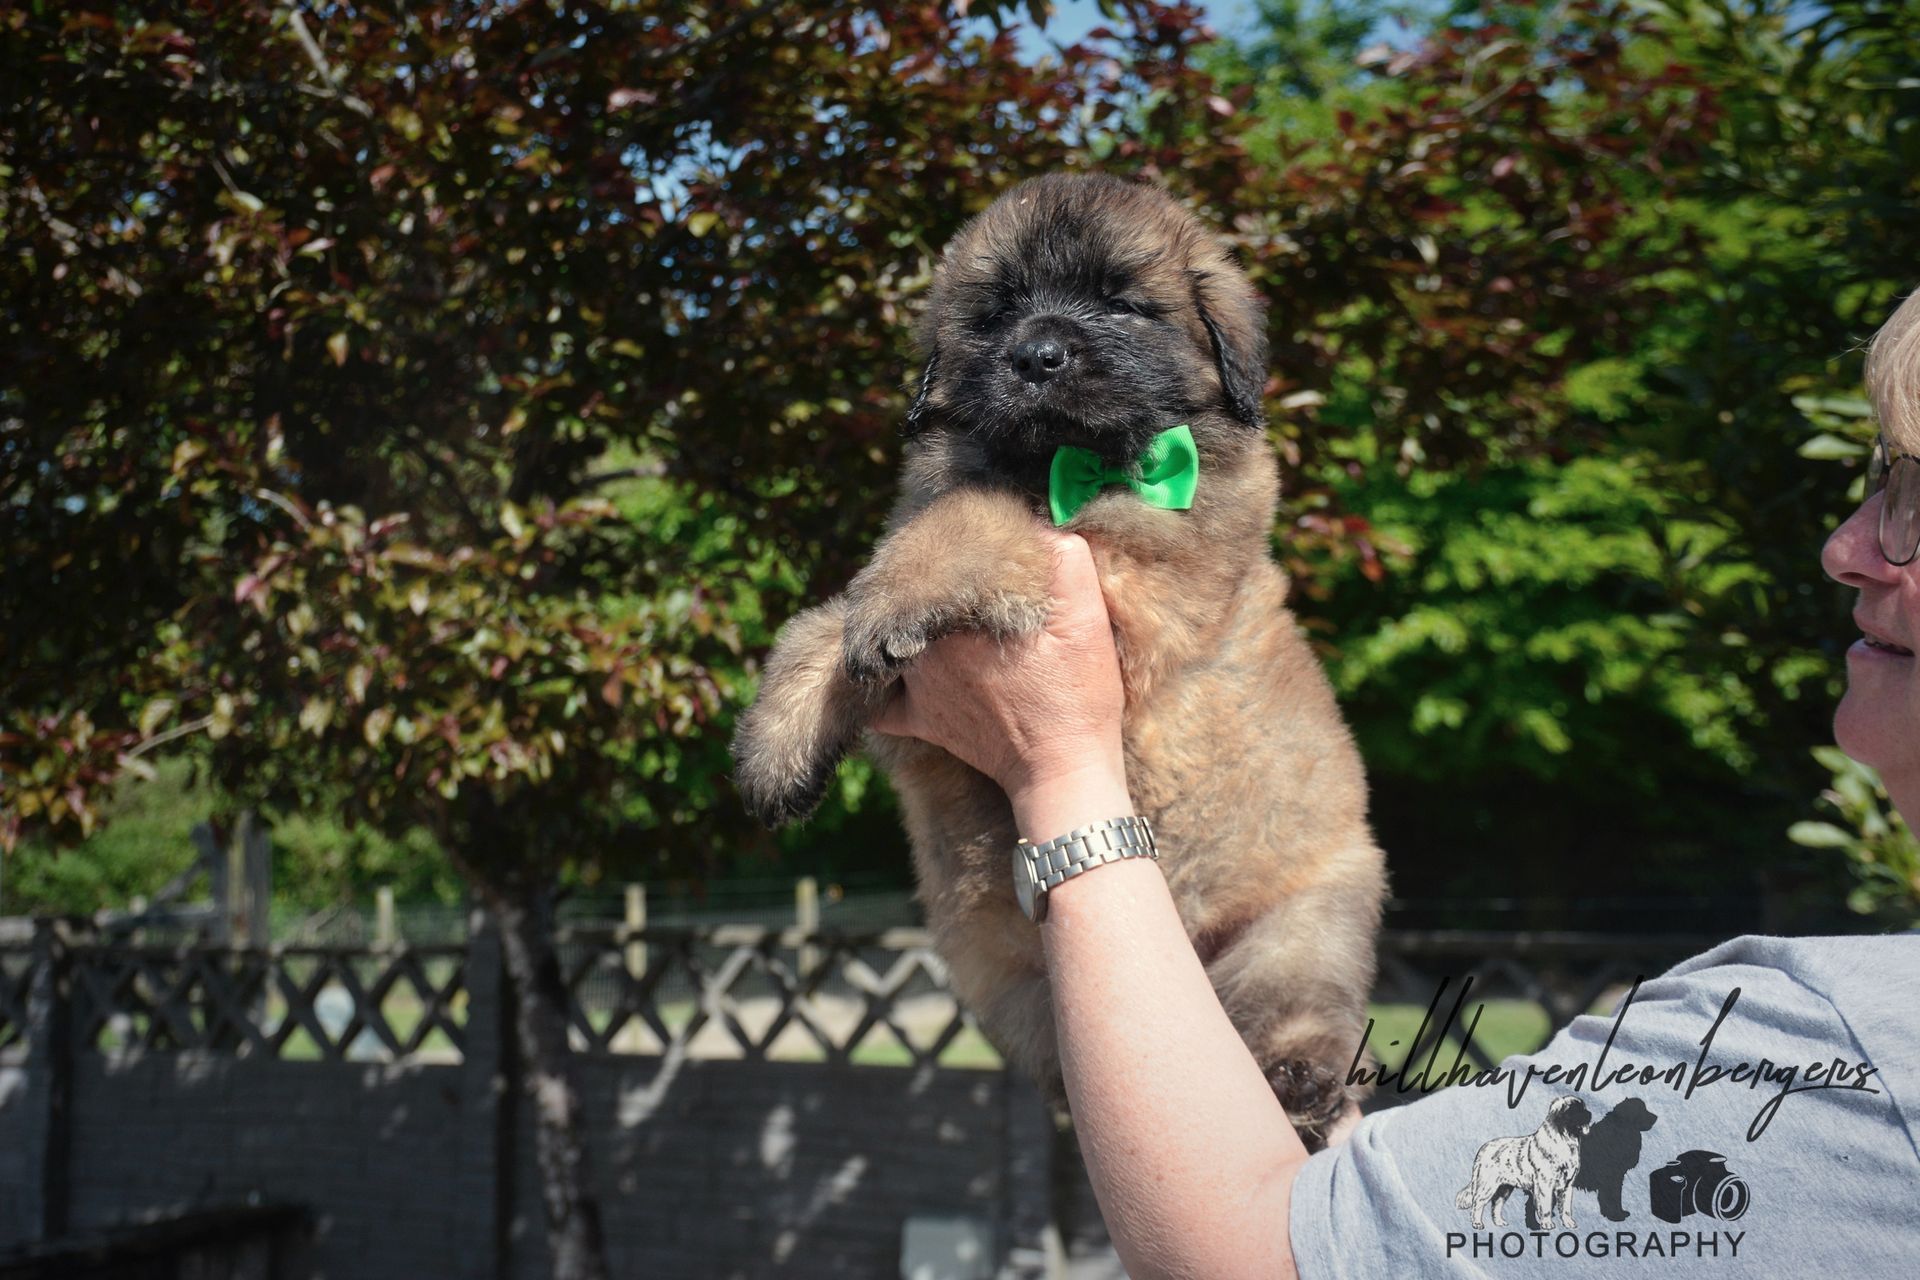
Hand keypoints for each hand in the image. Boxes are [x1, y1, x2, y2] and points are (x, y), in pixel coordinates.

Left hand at [872, 531, 1129, 831]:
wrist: (1063, 770)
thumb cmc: (1077, 696)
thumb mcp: (1086, 619)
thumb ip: (1063, 560)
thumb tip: (1035, 525)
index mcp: (960, 615)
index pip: (939, 557)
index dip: (950, 540)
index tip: (965, 534)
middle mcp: (925, 645)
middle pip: (908, 593)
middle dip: (922, 575)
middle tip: (942, 564)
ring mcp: (917, 684)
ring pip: (888, 634)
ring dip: (899, 617)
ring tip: (920, 604)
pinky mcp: (918, 719)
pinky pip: (881, 697)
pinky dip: (879, 681)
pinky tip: (888, 666)